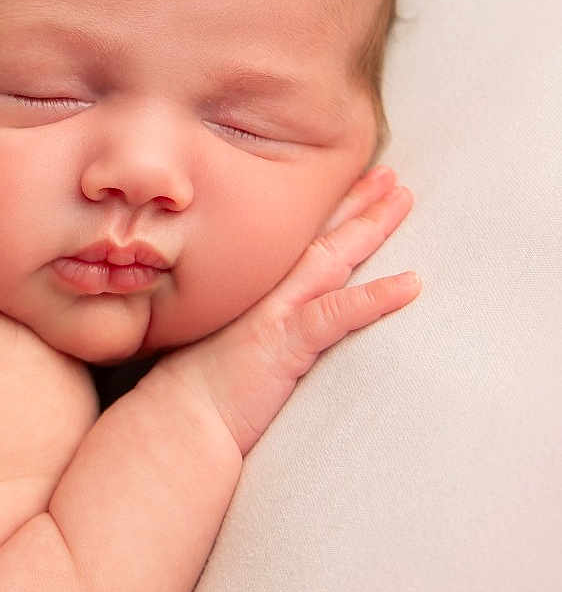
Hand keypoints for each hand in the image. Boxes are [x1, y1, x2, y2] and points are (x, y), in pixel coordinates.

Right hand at [156, 166, 419, 455]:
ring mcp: (276, 311)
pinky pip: (338, 313)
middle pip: (320, 236)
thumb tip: (269, 322)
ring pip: (332, 257)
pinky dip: (376, 297)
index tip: (355, 184)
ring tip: (401, 198)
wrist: (181, 416)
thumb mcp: (227, 341)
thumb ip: (252, 323)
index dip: (328, 211)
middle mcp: (266, 290)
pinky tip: (411, 284)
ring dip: (369, 226)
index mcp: (255, 289)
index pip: (299, 241)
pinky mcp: (286, 342)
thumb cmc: (200, 385)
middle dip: (356, 201)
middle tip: (390, 175)